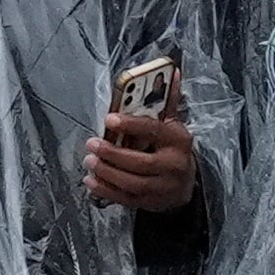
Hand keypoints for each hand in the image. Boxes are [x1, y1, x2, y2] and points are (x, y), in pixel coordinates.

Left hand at [82, 106, 197, 212]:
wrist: (184, 184)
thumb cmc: (173, 148)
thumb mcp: (172, 123)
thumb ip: (166, 100)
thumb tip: (171, 72)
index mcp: (178, 140)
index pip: (154, 131)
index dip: (131, 125)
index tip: (109, 119)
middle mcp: (174, 165)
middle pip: (141, 162)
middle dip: (113, 154)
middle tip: (92, 144)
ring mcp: (163, 187)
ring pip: (132, 183)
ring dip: (107, 172)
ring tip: (90, 161)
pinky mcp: (151, 202)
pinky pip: (126, 199)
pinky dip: (106, 191)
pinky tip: (92, 181)